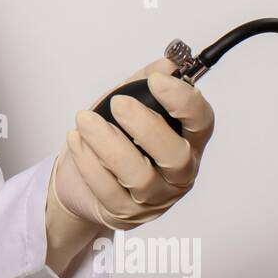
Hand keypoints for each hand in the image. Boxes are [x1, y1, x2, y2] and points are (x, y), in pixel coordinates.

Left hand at [50, 57, 214, 230]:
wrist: (79, 181)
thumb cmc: (111, 138)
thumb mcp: (128, 104)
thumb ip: (145, 83)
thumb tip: (167, 63)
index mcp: (187, 140)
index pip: (201, 122)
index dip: (184, 101)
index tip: (158, 80)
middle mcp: (178, 173)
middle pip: (176, 156)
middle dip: (146, 127)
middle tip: (118, 103)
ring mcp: (154, 198)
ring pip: (139, 177)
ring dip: (109, 145)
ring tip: (84, 120)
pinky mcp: (125, 214)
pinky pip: (109, 191)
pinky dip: (89, 163)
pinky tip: (76, 141)